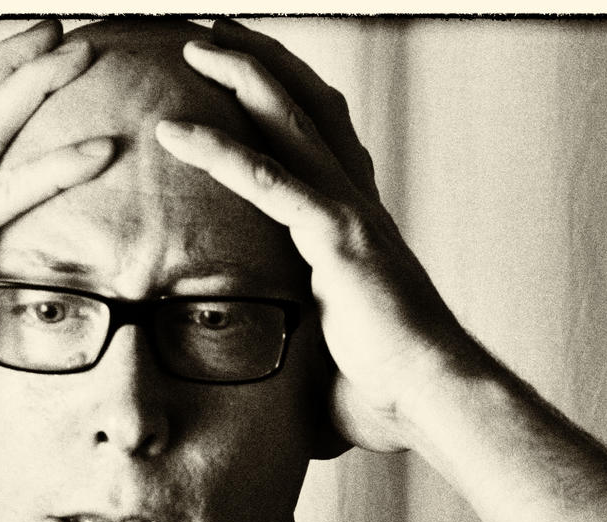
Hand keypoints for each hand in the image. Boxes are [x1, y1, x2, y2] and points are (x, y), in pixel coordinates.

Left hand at [155, 20, 468, 453]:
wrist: (431, 399)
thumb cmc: (387, 386)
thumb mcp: (331, 351)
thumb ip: (302, 342)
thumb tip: (263, 384)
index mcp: (354, 224)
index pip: (318, 140)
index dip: (282, 96)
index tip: (241, 70)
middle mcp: (355, 204)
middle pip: (307, 107)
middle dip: (258, 61)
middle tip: (209, 31)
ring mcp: (349, 215)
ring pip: (290, 122)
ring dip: (238, 77)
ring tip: (191, 44)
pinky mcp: (337, 239)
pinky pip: (269, 181)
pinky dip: (220, 152)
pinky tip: (175, 132)